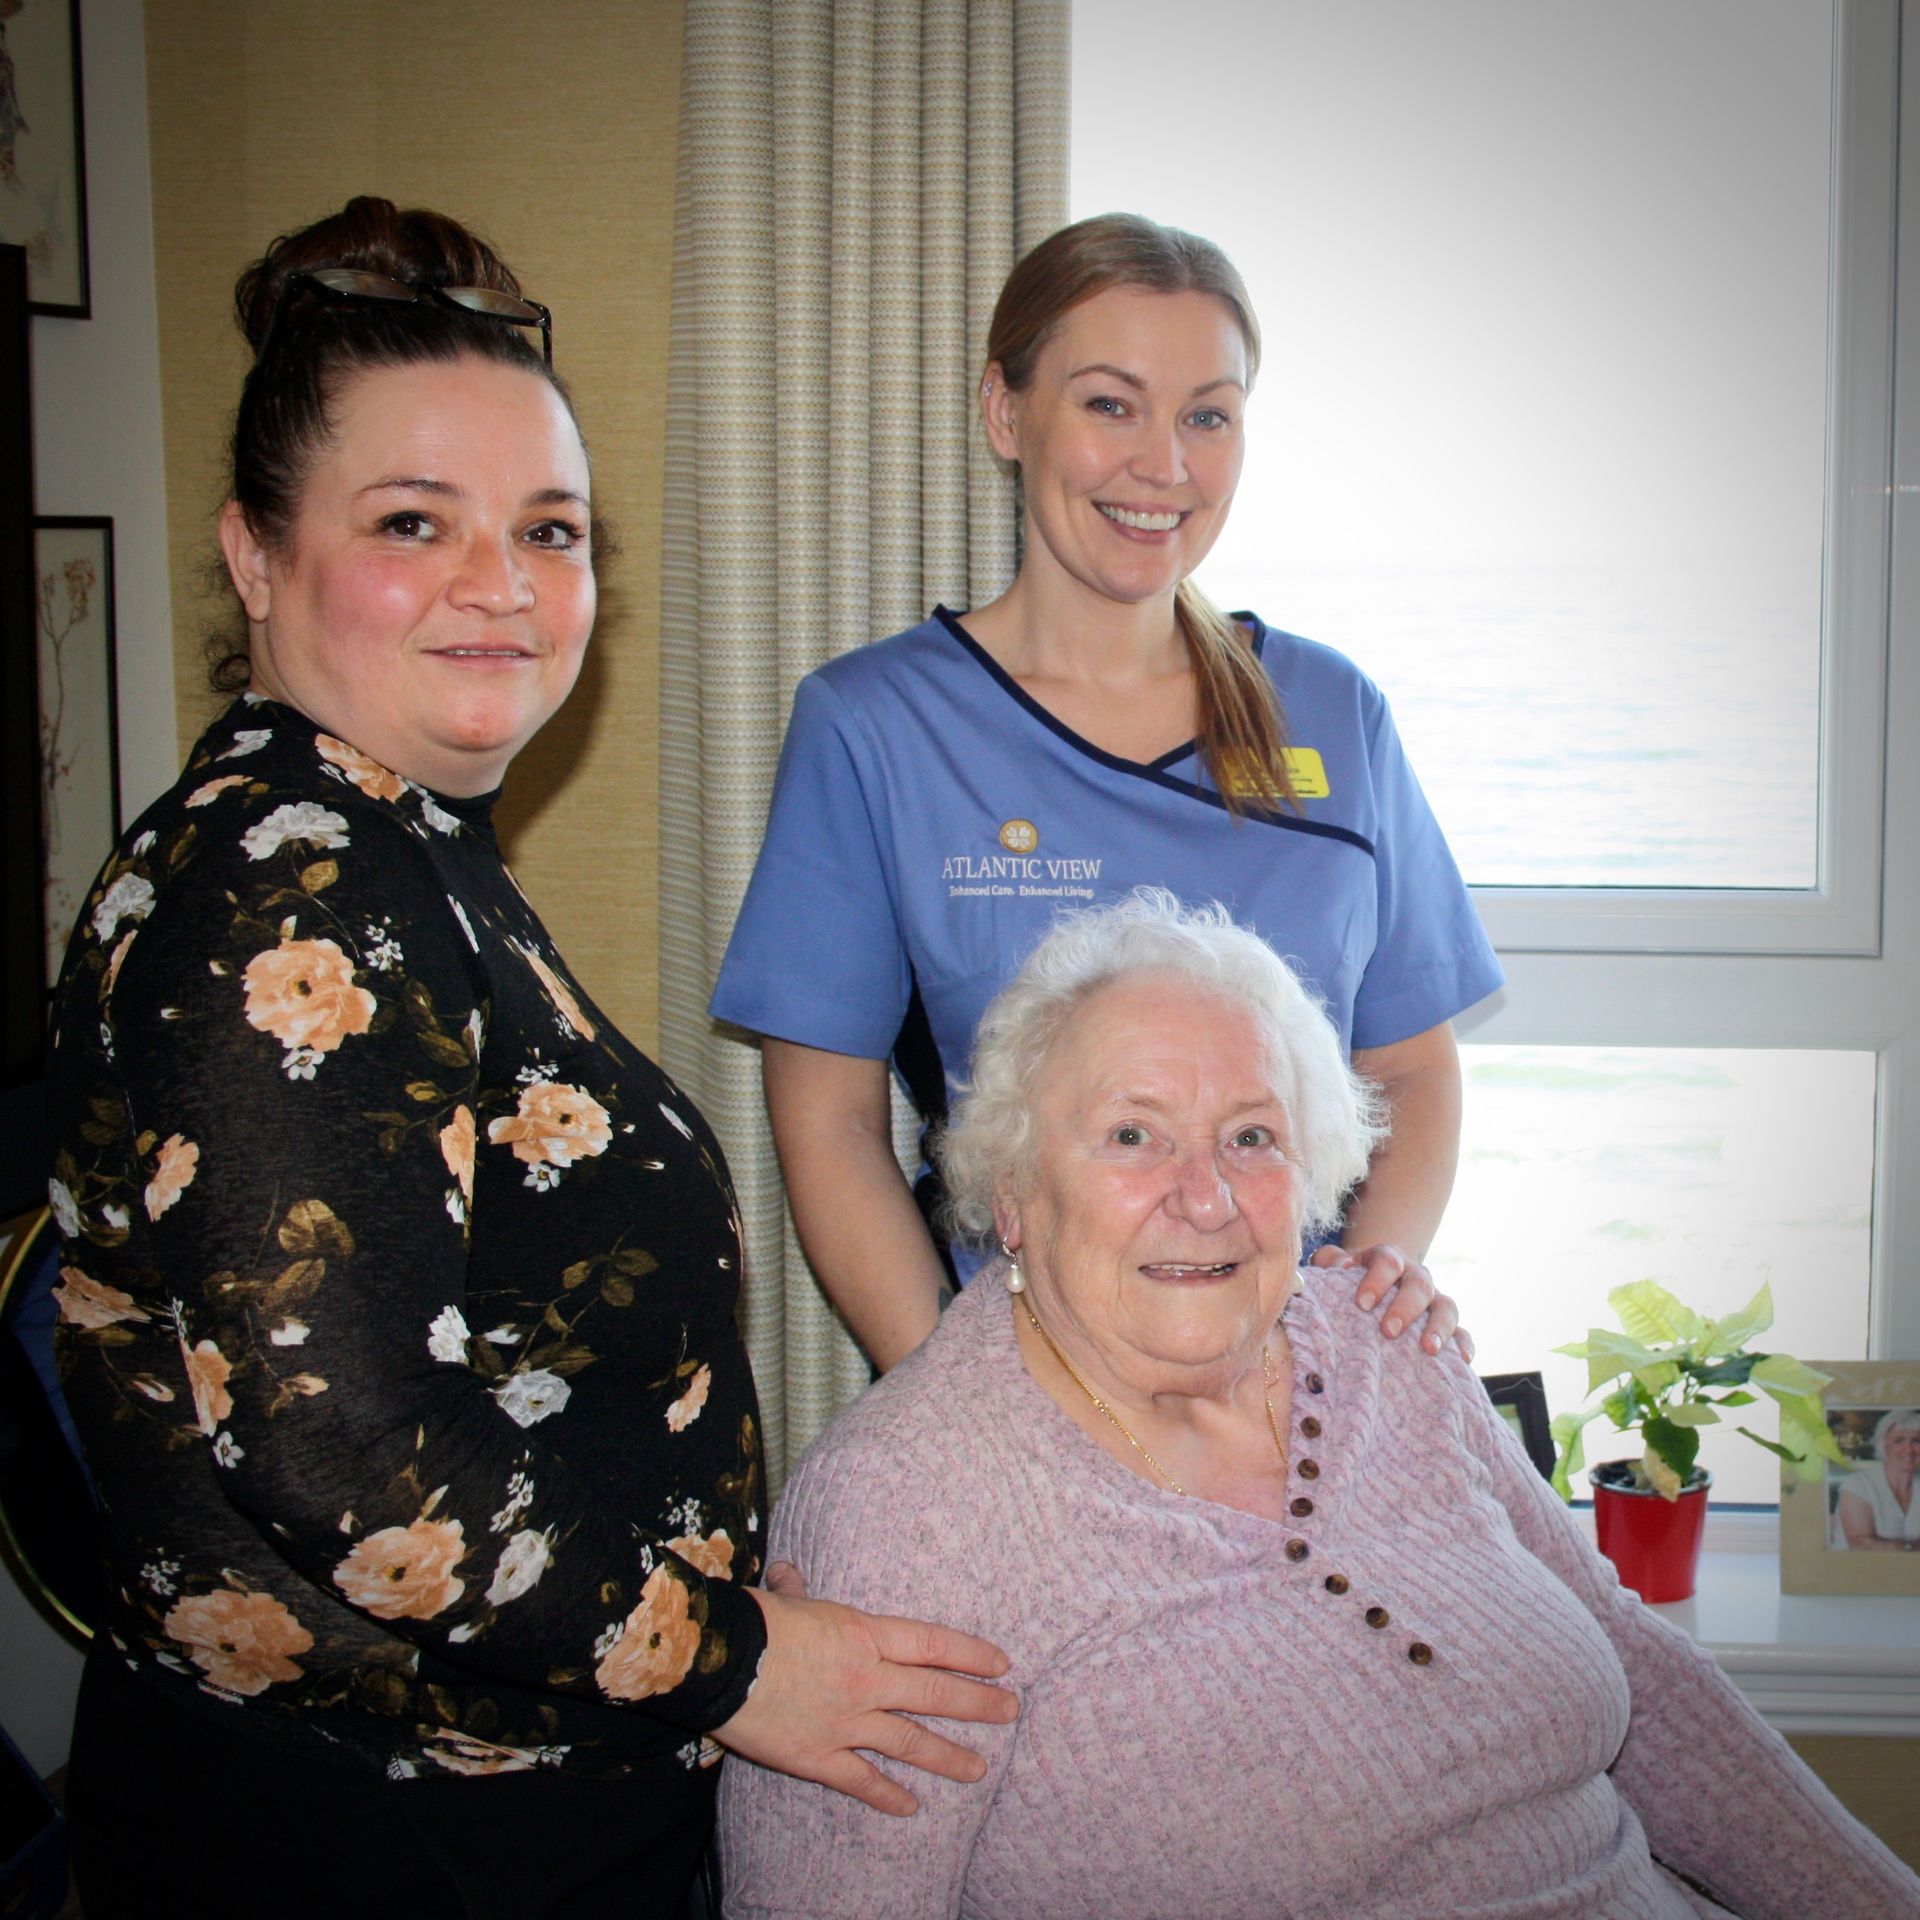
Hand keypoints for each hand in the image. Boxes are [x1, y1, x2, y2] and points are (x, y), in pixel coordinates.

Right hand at [713, 1561, 1018, 1815]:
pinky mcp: (818, 1756)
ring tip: (979, 1768)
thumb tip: (791, 1573)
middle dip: (978, 1704)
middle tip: (1010, 1711)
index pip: (934, 1644)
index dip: (972, 1655)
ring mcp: (846, 1722)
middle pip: (934, 1693)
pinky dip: (887, 1795)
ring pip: (909, 1742)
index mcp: (865, 1634)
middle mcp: (866, 1679)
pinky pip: (862, 1781)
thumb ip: (799, 1591)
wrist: (719, 1659)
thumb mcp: (787, 1597)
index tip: (1002, 1664)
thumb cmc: (755, 1620)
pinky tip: (910, 1807)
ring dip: (948, 1757)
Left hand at [1310, 1242, 1473, 1360]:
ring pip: (1446, 1306)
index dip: (1376, 1280)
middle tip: (1388, 1331)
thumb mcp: (1335, 1265)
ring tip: (1428, 1348)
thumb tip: (1339, 1267)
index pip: (1388, 1261)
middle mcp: (1416, 1275)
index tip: (1362, 1304)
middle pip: (1419, 1284)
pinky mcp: (1448, 1324)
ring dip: (1439, 1326)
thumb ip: (1330, 1260)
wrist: (1370, 1290)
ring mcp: (1435, 1299)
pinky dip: (1465, 1343)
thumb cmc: (1348, 1280)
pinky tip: (1463, 1359)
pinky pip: (1463, 1332)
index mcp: (1389, 1258)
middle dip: (1405, 1307)